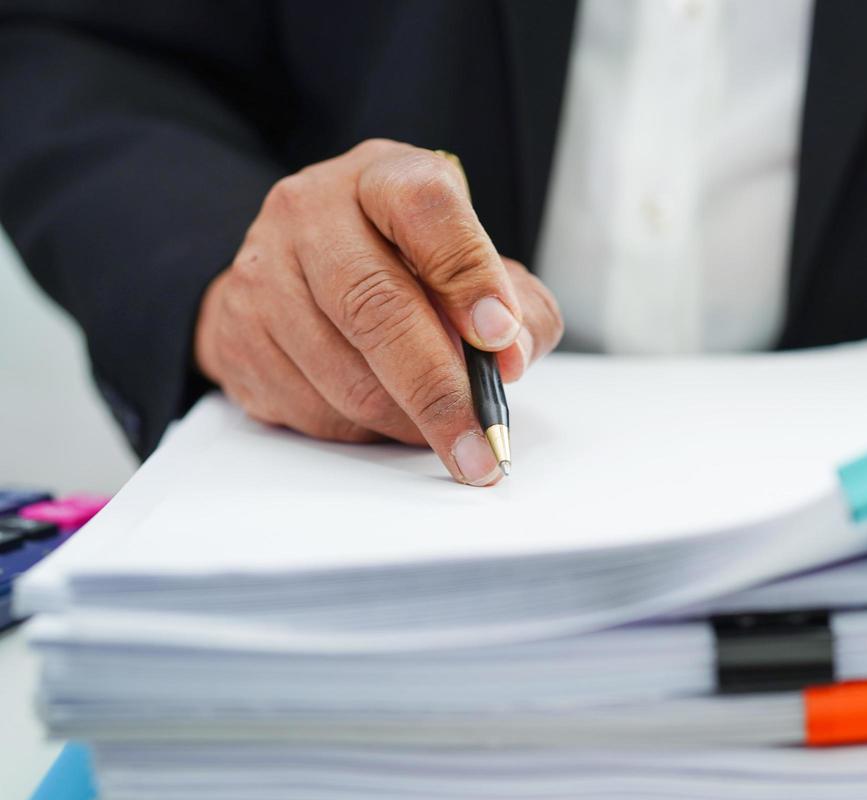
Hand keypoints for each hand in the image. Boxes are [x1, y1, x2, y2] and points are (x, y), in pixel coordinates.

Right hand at [195, 139, 563, 485]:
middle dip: (440, 390)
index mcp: (382, 177)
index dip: (468, 275)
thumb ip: (518, 306)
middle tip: (483, 441)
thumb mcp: (477, 261)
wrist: (302, 266)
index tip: (500, 337)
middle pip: (376, 305)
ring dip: (408, 421)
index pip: (424, 208)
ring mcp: (262, 271)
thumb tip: (510, 358)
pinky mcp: (235, 334)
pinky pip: (311, 410)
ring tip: (444, 430)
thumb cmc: (407, 263)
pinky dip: (365, 431)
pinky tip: (386, 416)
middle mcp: (311, 211)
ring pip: (345, 374)